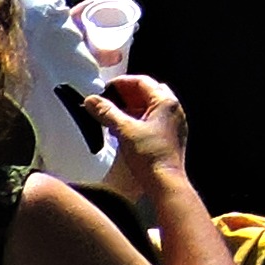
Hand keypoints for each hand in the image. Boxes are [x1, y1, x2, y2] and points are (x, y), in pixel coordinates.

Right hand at [86, 72, 191, 201]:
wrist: (165, 183)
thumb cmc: (150, 156)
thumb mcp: (124, 130)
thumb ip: (107, 113)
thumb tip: (92, 100)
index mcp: (166, 102)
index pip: (142, 82)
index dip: (121, 83)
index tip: (104, 89)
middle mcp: (173, 109)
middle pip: (146, 93)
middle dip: (125, 95)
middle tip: (107, 100)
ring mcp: (173, 123)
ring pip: (149, 107)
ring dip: (129, 108)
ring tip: (111, 115)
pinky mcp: (169, 137)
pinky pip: (151, 120)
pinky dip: (136, 120)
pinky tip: (121, 129)